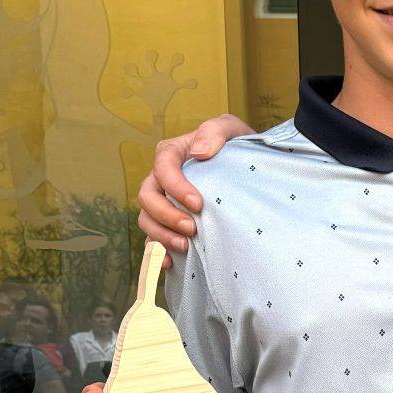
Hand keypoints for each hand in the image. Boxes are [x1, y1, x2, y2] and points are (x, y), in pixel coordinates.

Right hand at [137, 115, 252, 252]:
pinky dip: (158, 252)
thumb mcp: (230, 129)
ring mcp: (163, 202)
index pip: (163, 167)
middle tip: (192, 228)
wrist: (246, 170)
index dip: (175, 186)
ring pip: (147, 219)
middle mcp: (162, 179)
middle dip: (166, 215)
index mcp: (173, 154)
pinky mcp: (170, 223)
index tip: (198, 203)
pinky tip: (170, 263)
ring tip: (185, 246)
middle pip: (147, 196)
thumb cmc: (235, 146)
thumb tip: (199, 152)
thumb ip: (215, 131)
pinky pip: (154, 239)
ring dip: (161, 235)